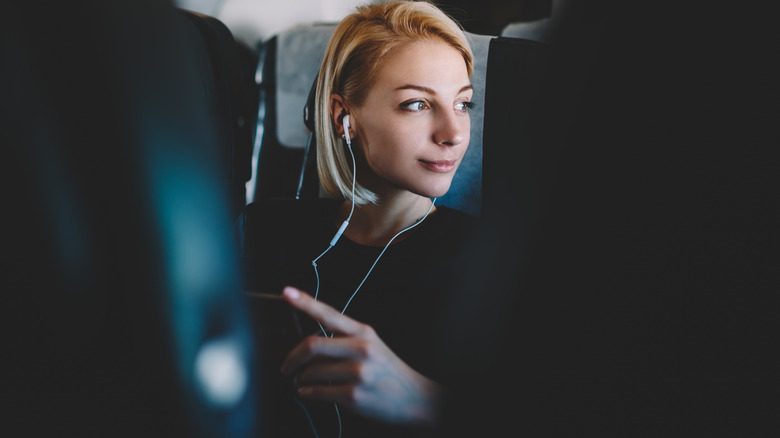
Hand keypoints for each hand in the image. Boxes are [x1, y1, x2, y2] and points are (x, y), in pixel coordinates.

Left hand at [280, 286, 442, 425]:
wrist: (415, 398)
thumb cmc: (387, 370)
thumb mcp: (372, 344)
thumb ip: (345, 339)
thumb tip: (309, 341)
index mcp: (363, 332)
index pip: (329, 314)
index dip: (305, 302)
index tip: (287, 293)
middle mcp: (361, 349)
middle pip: (312, 345)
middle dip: (292, 357)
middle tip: (286, 365)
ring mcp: (358, 373)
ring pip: (312, 371)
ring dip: (301, 379)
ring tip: (303, 382)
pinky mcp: (354, 395)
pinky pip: (317, 392)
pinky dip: (307, 393)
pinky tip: (309, 392)